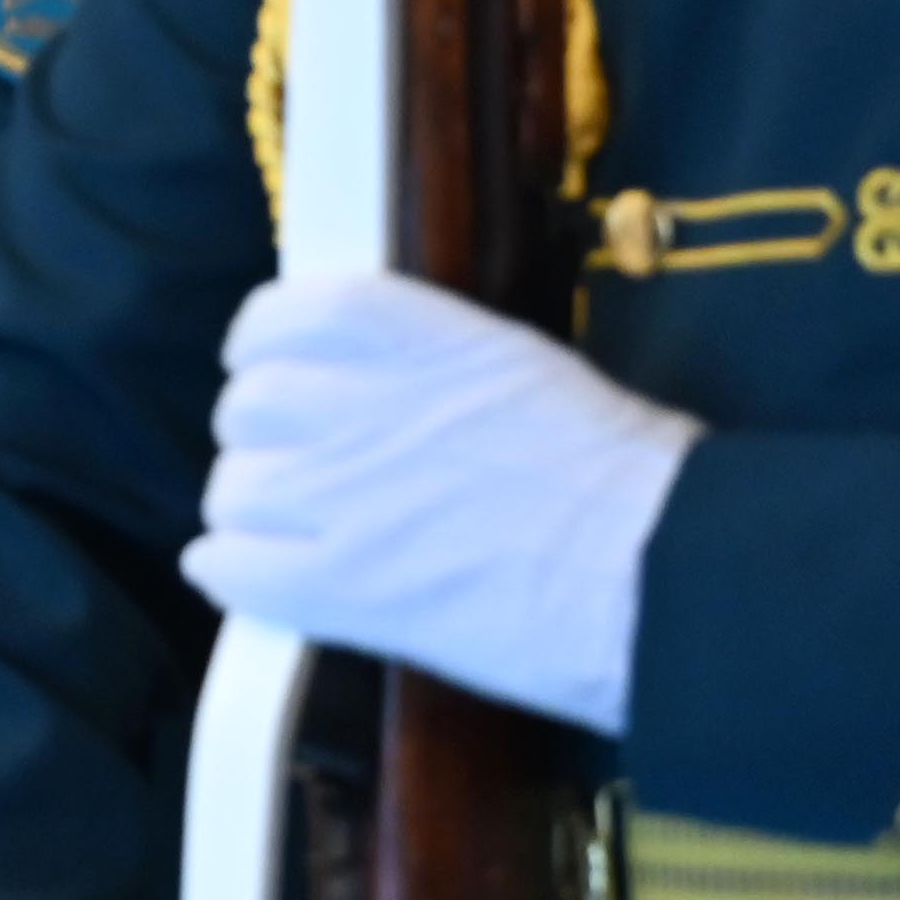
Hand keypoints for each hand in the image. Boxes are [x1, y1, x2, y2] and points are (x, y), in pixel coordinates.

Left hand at [182, 266, 695, 735]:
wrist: (666, 570)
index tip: (266, 360)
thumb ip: (438, 371)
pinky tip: (258, 577)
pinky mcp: (345, 586)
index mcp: (425, 342)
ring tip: (292, 533)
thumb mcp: (529, 376)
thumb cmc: (631, 482)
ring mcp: (347, 496)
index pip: (293, 313)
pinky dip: (233, 571)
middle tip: (301, 467)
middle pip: (252, 404)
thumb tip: (379, 385)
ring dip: (253, 511)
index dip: (264, 339)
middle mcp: (370, 405)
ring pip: (235, 488)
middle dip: (266, 437)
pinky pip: (233, 566)